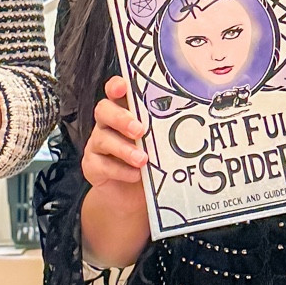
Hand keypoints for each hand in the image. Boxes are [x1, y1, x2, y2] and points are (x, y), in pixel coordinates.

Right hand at [80, 78, 151, 268]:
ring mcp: (97, 145)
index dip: (117, 86)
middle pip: (103, 110)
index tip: (124, 87)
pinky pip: (101, 165)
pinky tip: (135, 175)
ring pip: (102, 138)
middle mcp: (107, 124)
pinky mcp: (92, 166)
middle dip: (120, 118)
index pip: (115, 91)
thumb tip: (193, 120)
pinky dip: (119, 170)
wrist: (132, 197)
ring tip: (142, 159)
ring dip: (123, 148)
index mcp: (124, 112)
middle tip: (139, 130)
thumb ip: (166, 131)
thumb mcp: (161, 145)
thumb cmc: (151, 164)